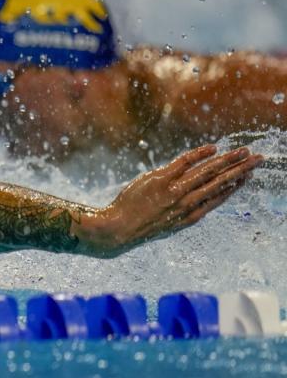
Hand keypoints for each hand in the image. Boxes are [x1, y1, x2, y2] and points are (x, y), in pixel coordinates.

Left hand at [77, 145, 262, 256]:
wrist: (119, 229)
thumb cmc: (141, 226)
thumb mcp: (169, 224)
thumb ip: (183, 210)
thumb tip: (195, 199)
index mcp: (192, 216)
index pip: (219, 197)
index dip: (236, 186)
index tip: (248, 177)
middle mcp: (188, 203)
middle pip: (220, 182)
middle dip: (241, 170)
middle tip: (258, 159)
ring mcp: (175, 191)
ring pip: (208, 172)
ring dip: (228, 161)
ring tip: (244, 152)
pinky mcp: (160, 179)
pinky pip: (184, 162)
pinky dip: (200, 154)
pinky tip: (213, 149)